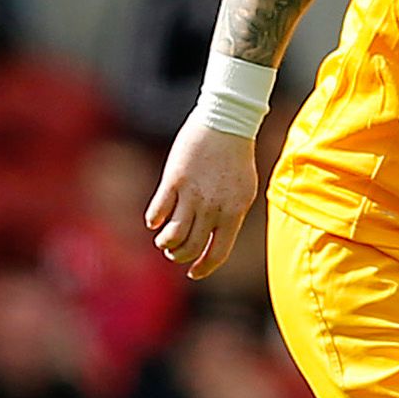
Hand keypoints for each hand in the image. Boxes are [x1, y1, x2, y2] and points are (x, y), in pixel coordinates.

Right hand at [145, 116, 259, 278]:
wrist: (226, 123)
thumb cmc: (236, 158)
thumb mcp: (244, 191)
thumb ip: (232, 215)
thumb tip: (218, 238)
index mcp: (234, 213)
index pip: (218, 253)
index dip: (204, 268)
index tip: (194, 274)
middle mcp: (213, 208)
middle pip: (190, 248)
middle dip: (180, 256)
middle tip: (175, 252)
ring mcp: (192, 195)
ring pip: (172, 236)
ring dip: (165, 243)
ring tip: (163, 240)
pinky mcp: (173, 181)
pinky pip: (157, 212)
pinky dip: (153, 221)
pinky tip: (154, 220)